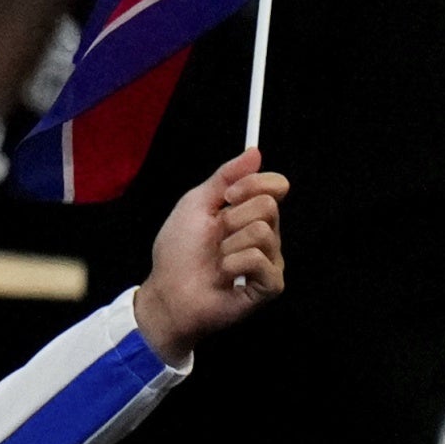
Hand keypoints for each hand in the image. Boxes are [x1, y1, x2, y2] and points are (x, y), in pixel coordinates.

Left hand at [131, 148, 286, 358]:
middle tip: (214, 237)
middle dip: (231, 219)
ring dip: (228, 244)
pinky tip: (224, 275)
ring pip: (263, 232)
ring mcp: (270, 260)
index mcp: (250, 213)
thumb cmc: (178, 251)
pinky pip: (259, 259)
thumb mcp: (196, 205)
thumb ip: (225, 177)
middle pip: (268, 206)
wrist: (168, 291)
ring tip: (217, 260)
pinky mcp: (270, 285)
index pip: (276, 186)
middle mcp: (266, 235)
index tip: (228, 195)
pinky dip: (233, 264)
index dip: (254, 184)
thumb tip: (255, 152)